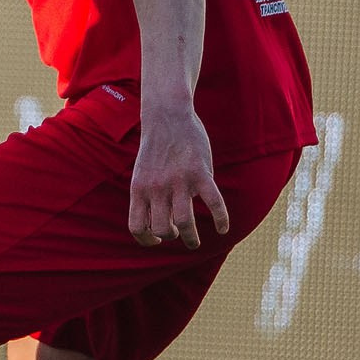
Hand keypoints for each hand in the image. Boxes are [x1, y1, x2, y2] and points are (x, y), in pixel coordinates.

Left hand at [127, 105, 229, 248]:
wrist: (166, 117)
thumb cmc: (155, 149)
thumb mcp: (141, 173)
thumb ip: (147, 196)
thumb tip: (157, 222)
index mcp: (139, 189)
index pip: (136, 227)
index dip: (146, 240)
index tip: (156, 241)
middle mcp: (156, 188)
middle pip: (161, 229)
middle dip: (171, 238)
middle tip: (179, 235)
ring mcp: (178, 181)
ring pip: (184, 222)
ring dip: (191, 239)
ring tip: (194, 242)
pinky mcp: (200, 173)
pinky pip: (214, 204)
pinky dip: (221, 220)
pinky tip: (223, 229)